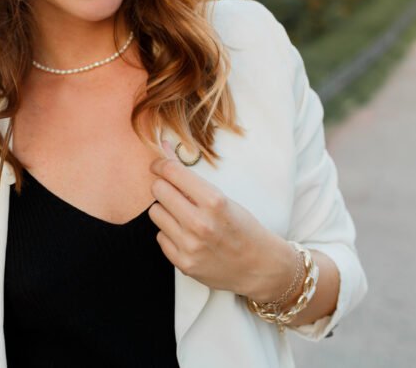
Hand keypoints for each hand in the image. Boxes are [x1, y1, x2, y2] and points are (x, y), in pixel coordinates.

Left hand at [148, 142, 298, 301]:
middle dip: (163, 186)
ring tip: (182, 215)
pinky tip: (186, 235)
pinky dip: (169, 233)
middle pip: (158, 190)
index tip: (158, 166)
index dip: (161, 165)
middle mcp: (200, 223)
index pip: (172, 172)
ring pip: (155, 213)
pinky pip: (160, 237)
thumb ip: (192, 179)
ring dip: (165, 210)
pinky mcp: (183, 264)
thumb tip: (163, 149)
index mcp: (214, 201)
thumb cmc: (243, 227)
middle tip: (171, 190)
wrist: (260, 266)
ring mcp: (190, 246)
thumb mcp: (223, 198)